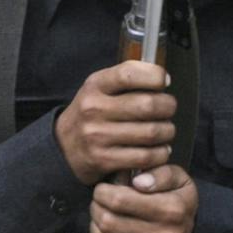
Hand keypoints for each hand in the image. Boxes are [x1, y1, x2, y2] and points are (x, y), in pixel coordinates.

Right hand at [54, 61, 176, 184]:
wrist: (64, 146)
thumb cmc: (93, 113)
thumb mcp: (101, 88)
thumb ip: (128, 79)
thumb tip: (164, 79)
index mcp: (95, 85)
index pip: (129, 74)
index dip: (155, 76)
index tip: (164, 82)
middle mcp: (93, 109)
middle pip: (148, 105)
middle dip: (168, 107)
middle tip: (169, 110)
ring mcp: (97, 136)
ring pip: (151, 132)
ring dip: (167, 132)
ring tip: (165, 131)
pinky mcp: (103, 159)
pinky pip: (145, 157)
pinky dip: (160, 154)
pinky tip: (159, 150)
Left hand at [88, 164, 197, 232]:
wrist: (192, 228)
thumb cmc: (179, 200)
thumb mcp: (178, 177)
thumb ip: (159, 172)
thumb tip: (139, 181)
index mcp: (172, 209)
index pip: (119, 200)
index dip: (102, 192)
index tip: (102, 190)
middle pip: (110, 222)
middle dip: (97, 209)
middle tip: (98, 204)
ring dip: (97, 230)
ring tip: (101, 220)